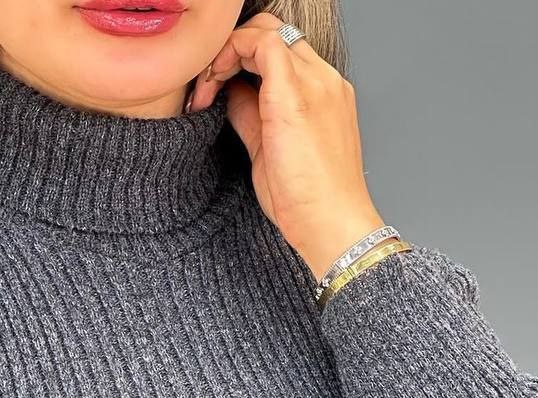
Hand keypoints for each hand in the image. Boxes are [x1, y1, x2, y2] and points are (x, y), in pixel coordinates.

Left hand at [186, 10, 398, 280]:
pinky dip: (231, 53)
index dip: (242, 57)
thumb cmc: (308, 202)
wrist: (332, 225)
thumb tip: (232, 96)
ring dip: (228, 51)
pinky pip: (263, 45)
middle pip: (275, 32)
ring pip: (268, 32)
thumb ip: (252, 117)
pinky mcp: (296, 94)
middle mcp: (324, 80)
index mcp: (323, 93)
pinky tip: (213, 83)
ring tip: (205, 87)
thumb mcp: (270, 151)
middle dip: (233, 48)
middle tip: (206, 83)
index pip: (282, 50)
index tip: (216, 86)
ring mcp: (315, 83)